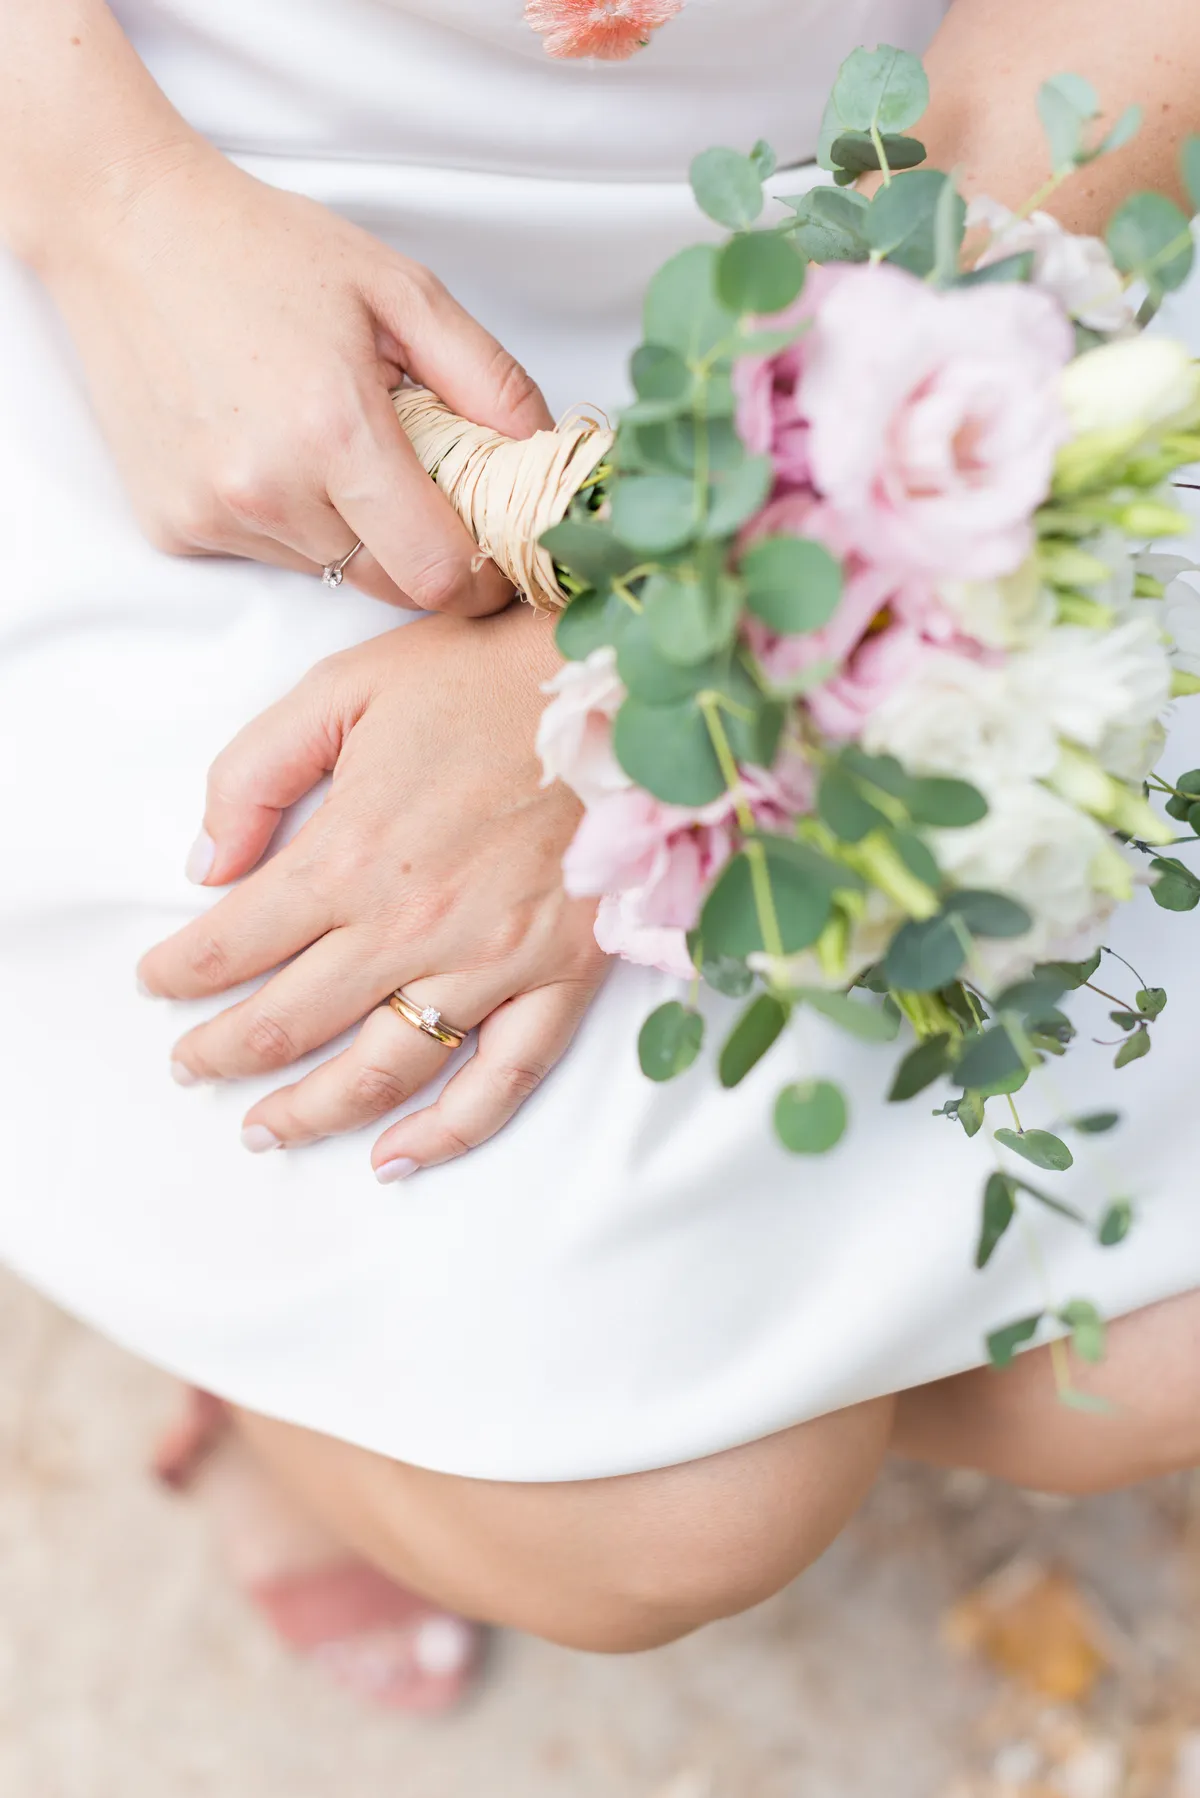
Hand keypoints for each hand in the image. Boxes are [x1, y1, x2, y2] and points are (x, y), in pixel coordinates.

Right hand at [41, 141, 550, 613]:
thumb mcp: (399, 290)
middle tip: (423, 493)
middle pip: (387, 585)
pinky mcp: (173, 526)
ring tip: (325, 443)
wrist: (123, 229)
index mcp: (338, 432)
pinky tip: (264, 447)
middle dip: (421, 556)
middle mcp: (269, 489)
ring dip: (348, 531)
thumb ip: (488, 378)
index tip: (495, 561)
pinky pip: (263, 552)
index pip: (437, 574)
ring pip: (326, 570)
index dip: (480, 581)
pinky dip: (284, 519)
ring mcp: (213, 514)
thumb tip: (546, 454)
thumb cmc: (263, 250)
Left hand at [136, 607, 607, 1175]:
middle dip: (221, 1053)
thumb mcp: (345, 687)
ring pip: (382, 1070)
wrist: (623, 682)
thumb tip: (206, 864)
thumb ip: (255, 771)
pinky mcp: (561, 977)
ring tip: (262, 1130)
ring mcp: (491, 963)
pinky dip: (448, 1133)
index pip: (233, 943)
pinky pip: (503, 1079)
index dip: (178, 974)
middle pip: (290, 1023)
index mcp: (351, 853)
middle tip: (189, 1066)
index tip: (155, 984)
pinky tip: (396, 1158)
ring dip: (309, 1113)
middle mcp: (412, 926)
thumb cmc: (482, 678)